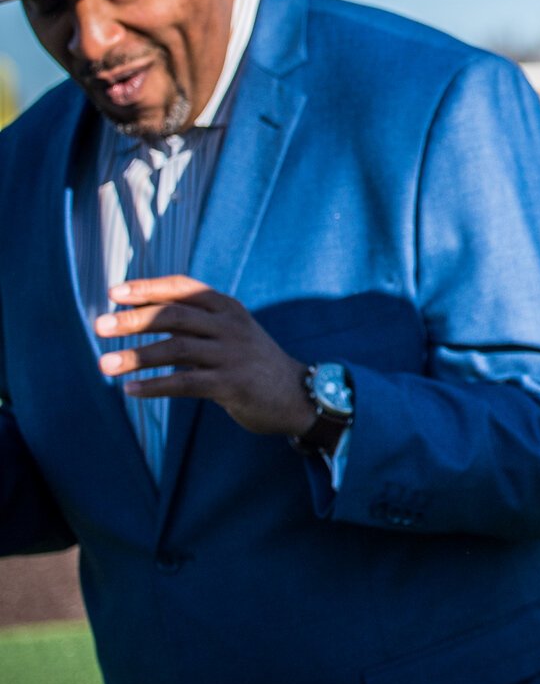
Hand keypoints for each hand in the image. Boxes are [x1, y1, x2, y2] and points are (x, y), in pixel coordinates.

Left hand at [95, 275, 314, 437]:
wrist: (296, 394)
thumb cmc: (251, 362)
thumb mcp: (228, 332)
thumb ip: (192, 322)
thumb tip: (135, 313)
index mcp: (228, 307)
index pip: (182, 288)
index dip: (147, 288)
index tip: (114, 292)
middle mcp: (231, 325)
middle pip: (174, 316)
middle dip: (132, 320)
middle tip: (99, 326)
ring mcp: (233, 354)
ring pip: (176, 348)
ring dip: (136, 356)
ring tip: (104, 365)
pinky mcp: (232, 384)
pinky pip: (186, 383)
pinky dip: (155, 386)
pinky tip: (131, 390)